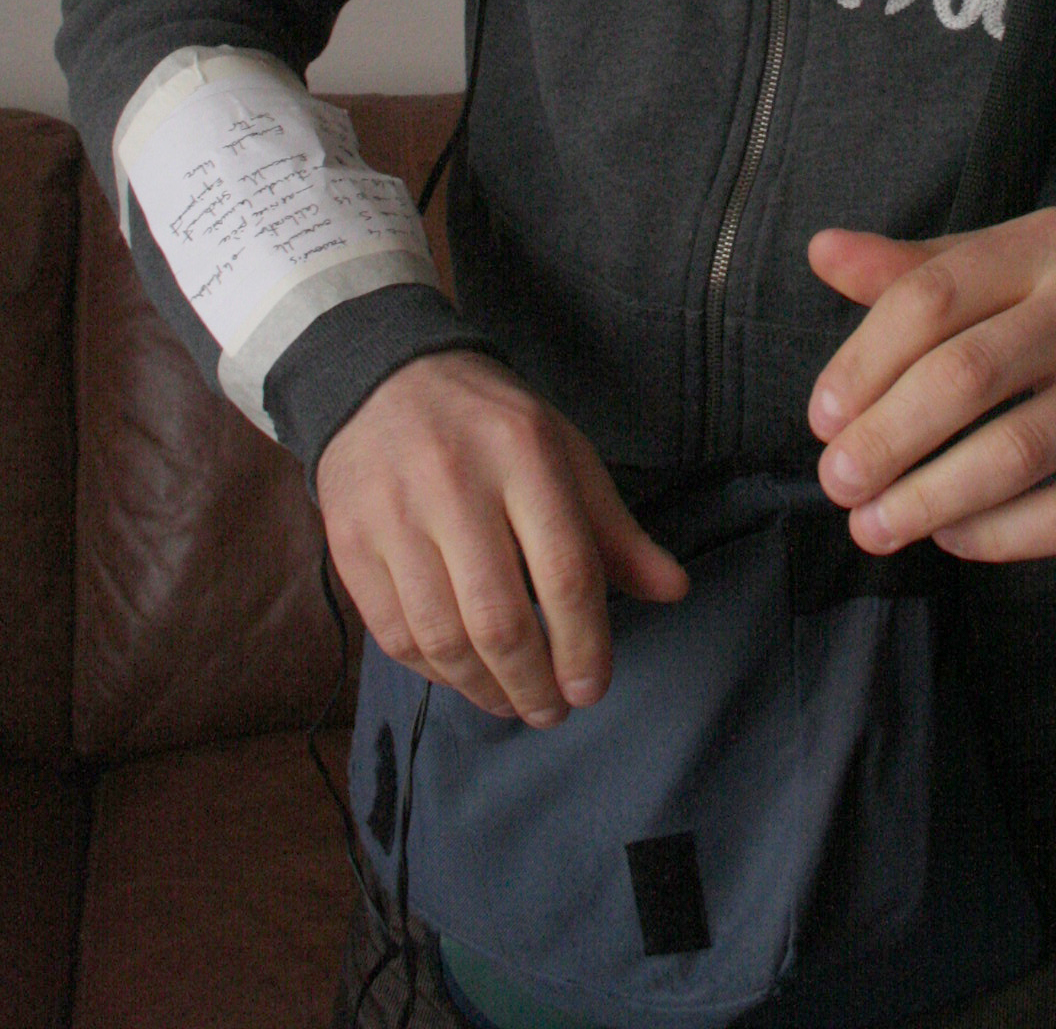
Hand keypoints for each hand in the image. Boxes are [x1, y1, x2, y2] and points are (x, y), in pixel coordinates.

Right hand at [316, 351, 686, 726]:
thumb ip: (615, 529)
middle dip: (533, 684)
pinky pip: (393, 634)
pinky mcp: (348, 542)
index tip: (592, 688)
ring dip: (484, 690)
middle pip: (499, 618)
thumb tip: (674, 590)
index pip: (565, 571)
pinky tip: (462, 676)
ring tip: (512, 703)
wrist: (386, 377)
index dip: (584, 644)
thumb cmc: (491, 425)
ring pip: (442, 638)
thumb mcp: (564, 453)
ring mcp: (393, 514)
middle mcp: (453, 483)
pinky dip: (433, 672)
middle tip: (553, 711)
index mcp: (524, 454)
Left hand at [806, 209, 1055, 560]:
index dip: (864, 360)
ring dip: (927, 500)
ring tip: (872, 525)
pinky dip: (996, 535)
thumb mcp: (1024, 259)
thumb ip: (923, 266)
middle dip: (885, 439)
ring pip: (1014, 455)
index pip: (934, 295)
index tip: (822, 413)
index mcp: (1051, 245)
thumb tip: (822, 252)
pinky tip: (950, 537)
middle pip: (967, 377)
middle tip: (837, 480)